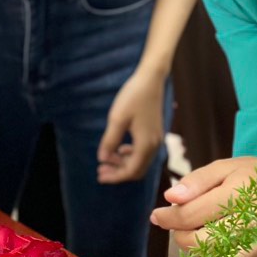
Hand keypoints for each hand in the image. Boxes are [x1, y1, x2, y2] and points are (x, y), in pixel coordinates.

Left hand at [97, 67, 165, 184]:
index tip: (99, 175)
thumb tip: (102, 159)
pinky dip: (131, 155)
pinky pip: (143, 152)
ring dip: (123, 164)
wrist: (151, 80)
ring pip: (140, 162)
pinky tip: (120, 148)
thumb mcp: (117, 118)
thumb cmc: (133, 97)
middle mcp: (154, 145)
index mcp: (145, 144)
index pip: (130, 171)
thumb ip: (110, 141)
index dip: (115, 176)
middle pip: (137, 170)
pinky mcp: (155, 133)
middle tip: (100, 170)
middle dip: (118, 173)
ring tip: (107, 159)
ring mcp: (156, 139)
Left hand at [151, 156, 256, 256]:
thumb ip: (197, 181)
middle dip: (182, 236)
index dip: (169, 217)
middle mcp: (254, 223)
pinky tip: (215, 250)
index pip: (193, 214)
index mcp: (241, 194)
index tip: (158, 215)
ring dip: (198, 255)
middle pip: (202, 244)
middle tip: (182, 225)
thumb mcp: (225, 166)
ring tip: (199, 237)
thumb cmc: (256, 176)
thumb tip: (170, 198)